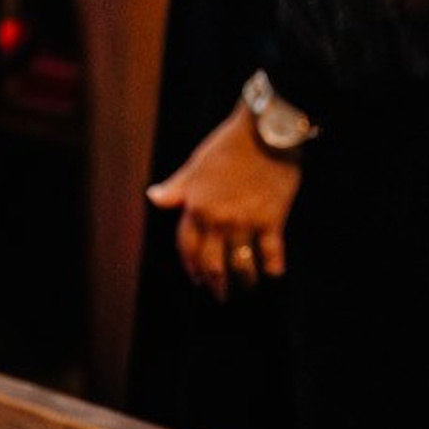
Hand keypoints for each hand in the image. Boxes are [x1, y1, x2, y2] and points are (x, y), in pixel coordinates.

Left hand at [149, 104, 301, 301]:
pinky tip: (274, 274)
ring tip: (246, 289)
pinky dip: (272, 266)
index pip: (187, 248)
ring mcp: (245, 222)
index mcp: (196, 208)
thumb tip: (153, 197)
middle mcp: (218, 221)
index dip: (191, 267)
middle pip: (212, 263)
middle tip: (220, 296)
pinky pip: (270, 251)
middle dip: (215, 284)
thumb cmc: (228, 145)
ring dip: (242, 281)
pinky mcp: (272, 219)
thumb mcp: (195, 165)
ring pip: (239, 263)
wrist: (265, 132)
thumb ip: (175, 187)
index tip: (197, 279)